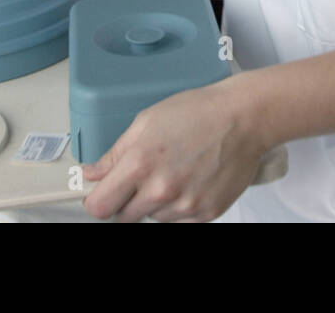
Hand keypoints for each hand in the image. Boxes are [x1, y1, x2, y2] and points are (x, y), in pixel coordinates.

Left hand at [81, 79, 264, 221]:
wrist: (243, 118)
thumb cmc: (197, 112)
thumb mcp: (147, 122)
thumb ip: (115, 154)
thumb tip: (91, 174)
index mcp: (140, 164)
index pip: (100, 207)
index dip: (97, 201)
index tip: (102, 194)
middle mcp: (161, 190)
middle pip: (124, 217)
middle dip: (127, 201)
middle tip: (144, 177)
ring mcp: (186, 205)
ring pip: (153, 219)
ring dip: (156, 204)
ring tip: (174, 173)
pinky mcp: (206, 214)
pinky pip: (180, 222)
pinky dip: (180, 208)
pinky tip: (191, 182)